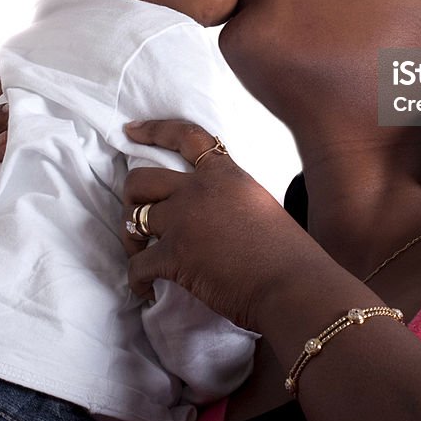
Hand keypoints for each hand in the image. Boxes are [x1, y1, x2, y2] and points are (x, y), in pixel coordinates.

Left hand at [123, 119, 318, 332]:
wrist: (289, 283)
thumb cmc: (285, 251)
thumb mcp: (257, 203)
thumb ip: (228, 196)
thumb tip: (210, 212)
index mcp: (223, 173)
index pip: (183, 137)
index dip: (153, 130)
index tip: (131, 130)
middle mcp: (197, 189)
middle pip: (141, 179)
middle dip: (131, 198)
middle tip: (137, 218)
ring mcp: (182, 220)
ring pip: (133, 219)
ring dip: (132, 240)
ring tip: (142, 255)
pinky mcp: (174, 256)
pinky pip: (136, 265)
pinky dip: (137, 280)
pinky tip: (145, 290)